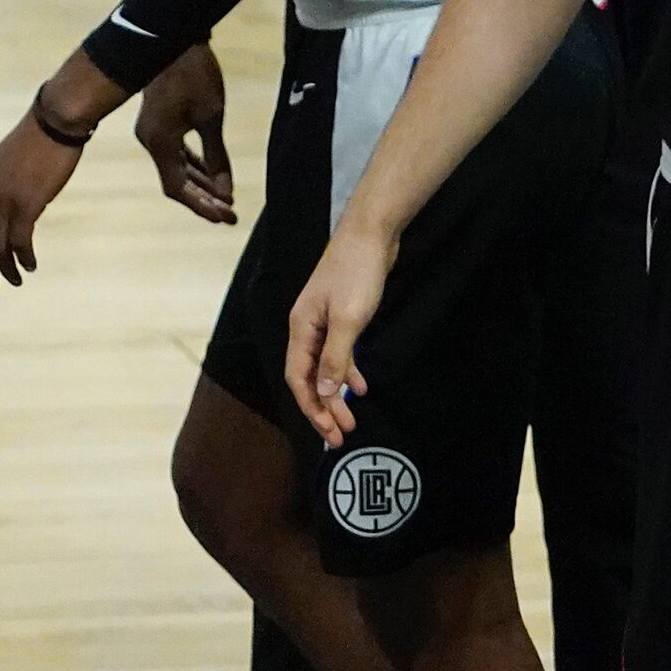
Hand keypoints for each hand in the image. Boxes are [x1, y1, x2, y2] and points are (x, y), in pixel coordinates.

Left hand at [0, 113, 84, 289]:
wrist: (54, 123)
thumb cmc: (40, 140)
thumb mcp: (11, 165)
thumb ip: (5, 186)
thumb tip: (17, 205)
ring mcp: (5, 200)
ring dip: (6, 268)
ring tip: (17, 281)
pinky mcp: (27, 203)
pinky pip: (20, 241)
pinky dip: (24, 257)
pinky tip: (32, 266)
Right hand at [134, 45, 234, 223]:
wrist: (173, 43)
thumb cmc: (196, 77)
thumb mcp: (212, 117)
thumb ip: (218, 156)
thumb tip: (225, 191)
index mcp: (160, 143)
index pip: (177, 187)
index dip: (201, 205)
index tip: (225, 217)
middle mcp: (151, 142)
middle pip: (176, 182)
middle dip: (204, 199)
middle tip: (231, 215)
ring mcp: (152, 134)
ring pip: (177, 169)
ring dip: (200, 184)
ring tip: (227, 201)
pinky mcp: (159, 125)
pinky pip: (177, 154)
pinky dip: (194, 167)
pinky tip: (212, 177)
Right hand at [285, 223, 393, 446]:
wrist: (371, 235)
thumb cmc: (357, 273)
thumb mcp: (348, 320)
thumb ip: (335, 356)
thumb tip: (322, 391)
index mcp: (300, 330)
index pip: (298, 379)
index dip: (311, 408)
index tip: (328, 431)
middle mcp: (306, 328)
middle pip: (309, 378)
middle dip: (323, 408)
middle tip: (341, 435)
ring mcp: (323, 322)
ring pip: (325, 368)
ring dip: (336, 393)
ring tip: (351, 418)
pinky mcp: (341, 315)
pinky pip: (340, 353)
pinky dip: (349, 371)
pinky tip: (362, 386)